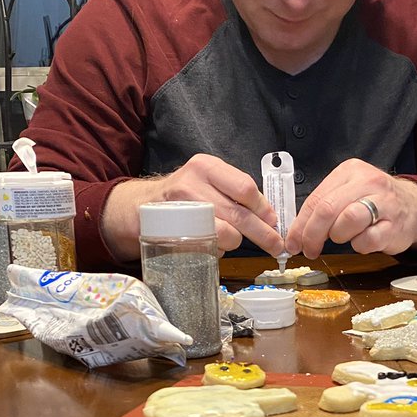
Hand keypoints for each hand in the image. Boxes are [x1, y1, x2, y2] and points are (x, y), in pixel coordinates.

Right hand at [102, 154, 283, 258]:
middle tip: (276, 246)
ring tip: (233, 240)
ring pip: (226, 233)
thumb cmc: (184, 196)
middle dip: (263, 234)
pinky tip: (213, 244)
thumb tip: (268, 217)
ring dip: (235, 242)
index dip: (264, 208)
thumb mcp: (207, 181)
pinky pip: (208, 246)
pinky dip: (217, 250)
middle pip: (239, 213)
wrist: (141, 207)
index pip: (245, 187)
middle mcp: (192, 183)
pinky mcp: (174, 232)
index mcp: (206, 167)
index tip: (274, 221)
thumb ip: (234, 193)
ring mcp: (181, 209)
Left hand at [283, 161, 416, 257]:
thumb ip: (322, 208)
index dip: (300, 225)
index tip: (293, 243)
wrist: (413, 207)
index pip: (316, 199)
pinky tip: (363, 241)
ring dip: (339, 235)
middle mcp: (367, 182)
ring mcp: (384, 202)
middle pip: (328, 209)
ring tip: (343, 237)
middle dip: (312, 235)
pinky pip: (368, 240)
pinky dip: (360, 245)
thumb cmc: (373, 203)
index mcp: (349, 171)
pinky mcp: (395, 225)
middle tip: (309, 250)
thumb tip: (295, 234)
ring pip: (348, 220)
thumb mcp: (347, 194)